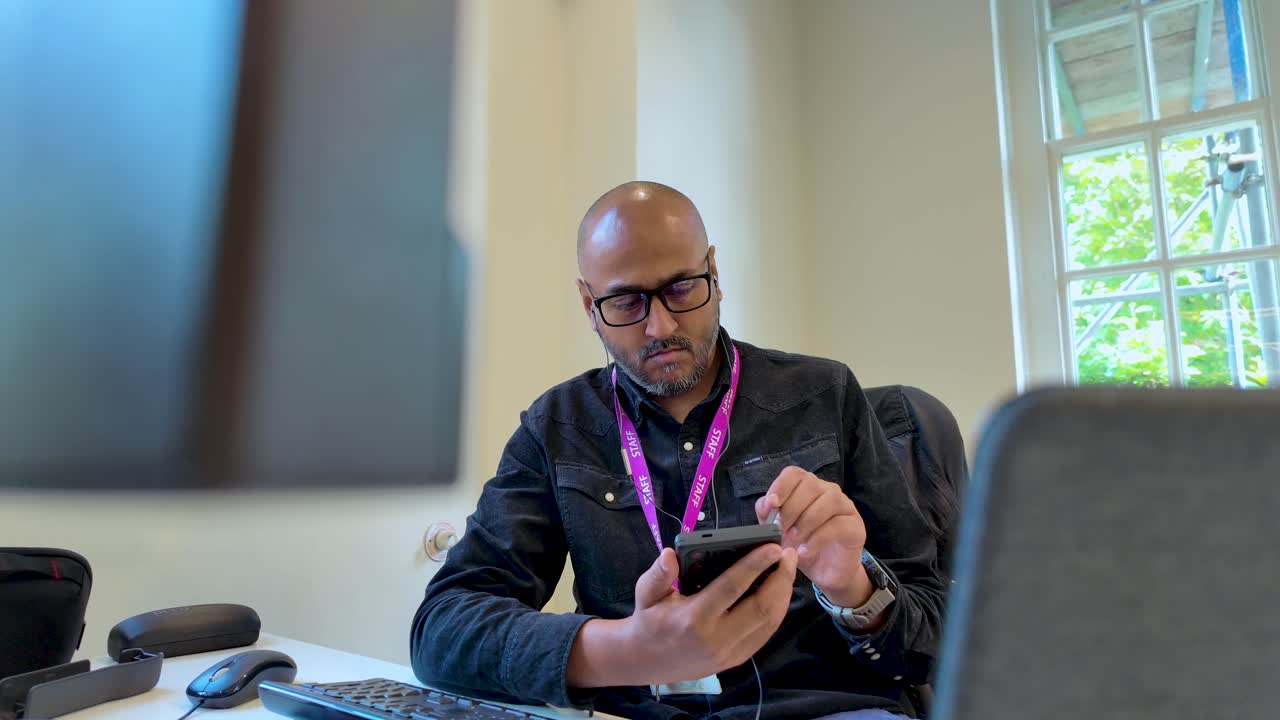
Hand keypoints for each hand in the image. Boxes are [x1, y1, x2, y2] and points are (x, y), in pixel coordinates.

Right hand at [620, 544, 796, 684]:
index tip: (774, 547)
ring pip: (770, 621)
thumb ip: (658, 574)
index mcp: (694, 619)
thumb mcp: (646, 593)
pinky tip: (779, 590)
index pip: (732, 587)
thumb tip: (670, 554)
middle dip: (781, 578)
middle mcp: (717, 638)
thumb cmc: (650, 620)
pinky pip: (766, 633)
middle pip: (761, 607)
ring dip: (784, 593)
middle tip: (790, 553)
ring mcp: (730, 652)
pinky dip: (778, 609)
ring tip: (788, 567)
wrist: (648, 661)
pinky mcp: (738, 659)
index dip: (756, 565)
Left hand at [755, 466, 870, 607]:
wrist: (826, 572)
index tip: (772, 503)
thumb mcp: (779, 530)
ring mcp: (846, 507)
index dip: (782, 486)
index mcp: (808, 487)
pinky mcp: (856, 527)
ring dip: (806, 521)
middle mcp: (829, 491)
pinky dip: (817, 539)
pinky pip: (838, 525)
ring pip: (829, 501)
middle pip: (810, 485)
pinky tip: (804, 551)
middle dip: (791, 508)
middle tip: (780, 530)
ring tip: (793, 541)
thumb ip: (769, 515)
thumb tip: (766, 504)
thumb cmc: (802, 545)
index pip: (794, 474)